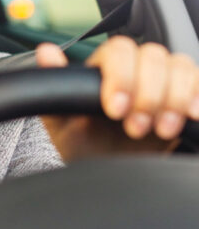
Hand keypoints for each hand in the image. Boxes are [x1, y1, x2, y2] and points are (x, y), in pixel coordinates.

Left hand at [36, 38, 198, 161]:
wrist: (114, 178)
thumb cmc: (87, 147)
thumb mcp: (63, 123)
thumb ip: (54, 87)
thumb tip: (45, 50)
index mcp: (106, 68)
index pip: (119, 50)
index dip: (121, 76)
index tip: (115, 110)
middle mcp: (138, 69)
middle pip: (152, 55)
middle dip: (146, 94)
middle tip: (135, 128)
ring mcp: (166, 82)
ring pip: (180, 65)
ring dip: (173, 98)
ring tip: (161, 130)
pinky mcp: (188, 98)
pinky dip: (197, 97)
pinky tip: (190, 117)